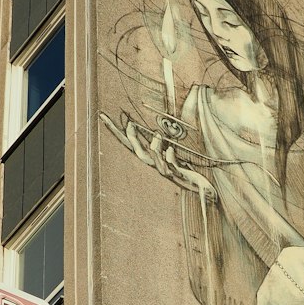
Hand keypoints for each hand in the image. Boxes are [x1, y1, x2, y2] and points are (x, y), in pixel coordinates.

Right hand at [100, 112, 215, 201]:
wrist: (200, 188)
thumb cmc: (184, 170)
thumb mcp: (170, 156)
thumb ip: (161, 147)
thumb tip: (153, 134)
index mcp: (150, 157)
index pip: (129, 143)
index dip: (116, 131)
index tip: (103, 117)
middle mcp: (155, 165)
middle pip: (137, 152)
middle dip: (132, 139)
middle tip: (129, 124)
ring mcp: (166, 170)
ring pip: (154, 160)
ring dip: (154, 147)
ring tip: (157, 135)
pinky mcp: (177, 174)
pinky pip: (171, 166)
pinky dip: (170, 157)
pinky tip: (171, 148)